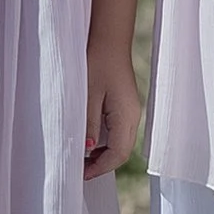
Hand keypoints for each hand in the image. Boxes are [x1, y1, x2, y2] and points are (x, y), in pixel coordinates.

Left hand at [83, 49, 141, 179]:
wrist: (108, 40)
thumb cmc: (96, 63)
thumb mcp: (87, 96)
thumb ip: (88, 124)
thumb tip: (87, 150)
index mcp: (126, 116)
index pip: (118, 154)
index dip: (100, 168)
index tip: (81, 174)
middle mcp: (133, 116)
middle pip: (122, 152)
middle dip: (102, 164)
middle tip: (80, 170)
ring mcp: (131, 111)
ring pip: (121, 144)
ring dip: (104, 154)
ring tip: (82, 159)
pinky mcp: (125, 106)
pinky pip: (118, 132)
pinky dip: (105, 142)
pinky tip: (90, 142)